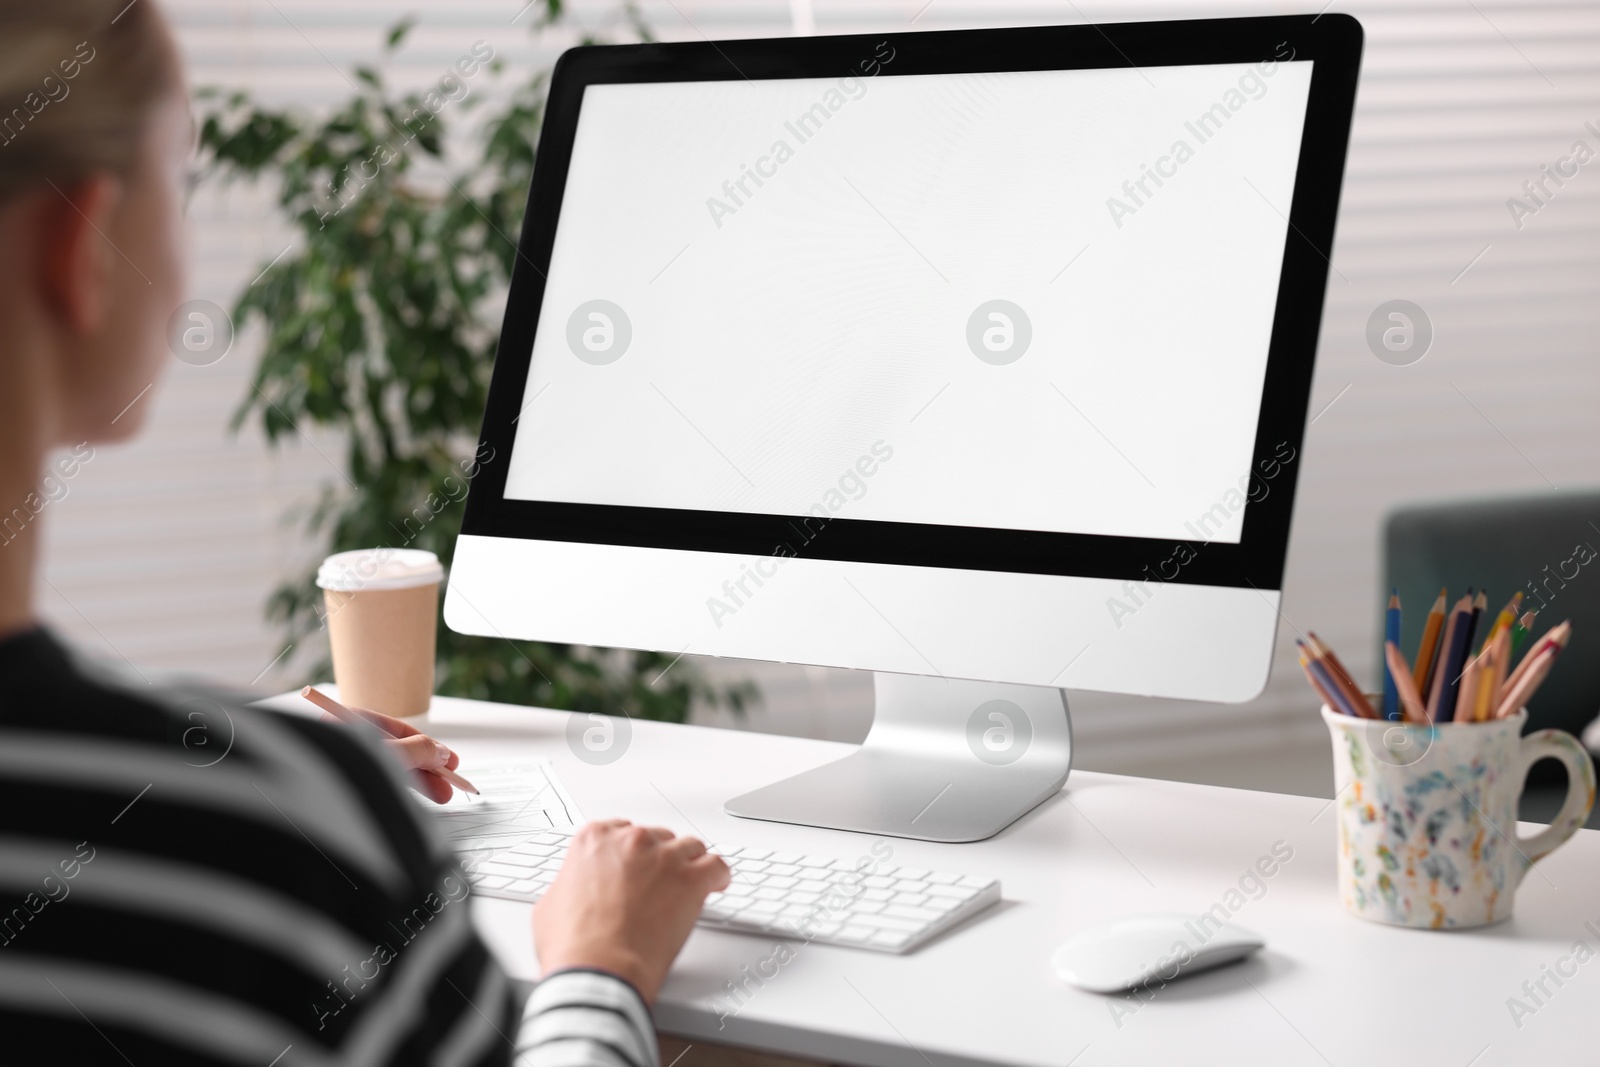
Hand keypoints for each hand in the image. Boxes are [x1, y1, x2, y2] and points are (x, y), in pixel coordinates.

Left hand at [316, 703, 460, 803]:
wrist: (304, 800)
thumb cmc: (338, 770)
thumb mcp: (389, 754)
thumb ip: (418, 751)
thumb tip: (440, 752)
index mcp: (346, 722)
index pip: (396, 729)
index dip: (428, 745)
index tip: (449, 760)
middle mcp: (344, 741)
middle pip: (396, 750)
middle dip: (428, 767)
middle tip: (448, 782)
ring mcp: (343, 764)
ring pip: (389, 769)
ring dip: (419, 782)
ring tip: (442, 795)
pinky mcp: (342, 787)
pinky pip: (379, 783)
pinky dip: (402, 789)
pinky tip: (420, 797)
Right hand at [533, 820, 729, 1002]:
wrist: (597, 970)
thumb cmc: (573, 945)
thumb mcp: (550, 905)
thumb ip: (569, 886)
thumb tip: (573, 893)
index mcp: (594, 840)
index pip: (622, 831)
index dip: (631, 852)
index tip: (636, 864)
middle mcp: (631, 841)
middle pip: (657, 838)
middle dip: (659, 860)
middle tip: (659, 884)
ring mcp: (664, 858)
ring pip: (689, 847)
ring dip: (689, 865)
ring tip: (689, 884)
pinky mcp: (691, 880)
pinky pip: (716, 865)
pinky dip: (718, 876)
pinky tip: (715, 886)